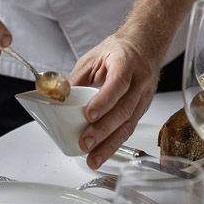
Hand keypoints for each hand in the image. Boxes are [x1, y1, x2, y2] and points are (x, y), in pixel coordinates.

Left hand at [68, 33, 161, 169]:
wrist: (144, 45)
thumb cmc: (119, 50)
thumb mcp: (94, 57)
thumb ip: (77, 78)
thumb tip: (59, 98)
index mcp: (126, 62)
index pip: (118, 83)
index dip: (104, 101)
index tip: (89, 115)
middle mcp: (140, 80)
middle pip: (124, 109)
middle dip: (104, 130)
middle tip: (86, 143)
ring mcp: (144, 96)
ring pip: (129, 124)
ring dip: (110, 144)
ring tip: (93, 157)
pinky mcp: (143, 109)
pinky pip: (130, 128)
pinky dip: (116, 143)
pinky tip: (104, 152)